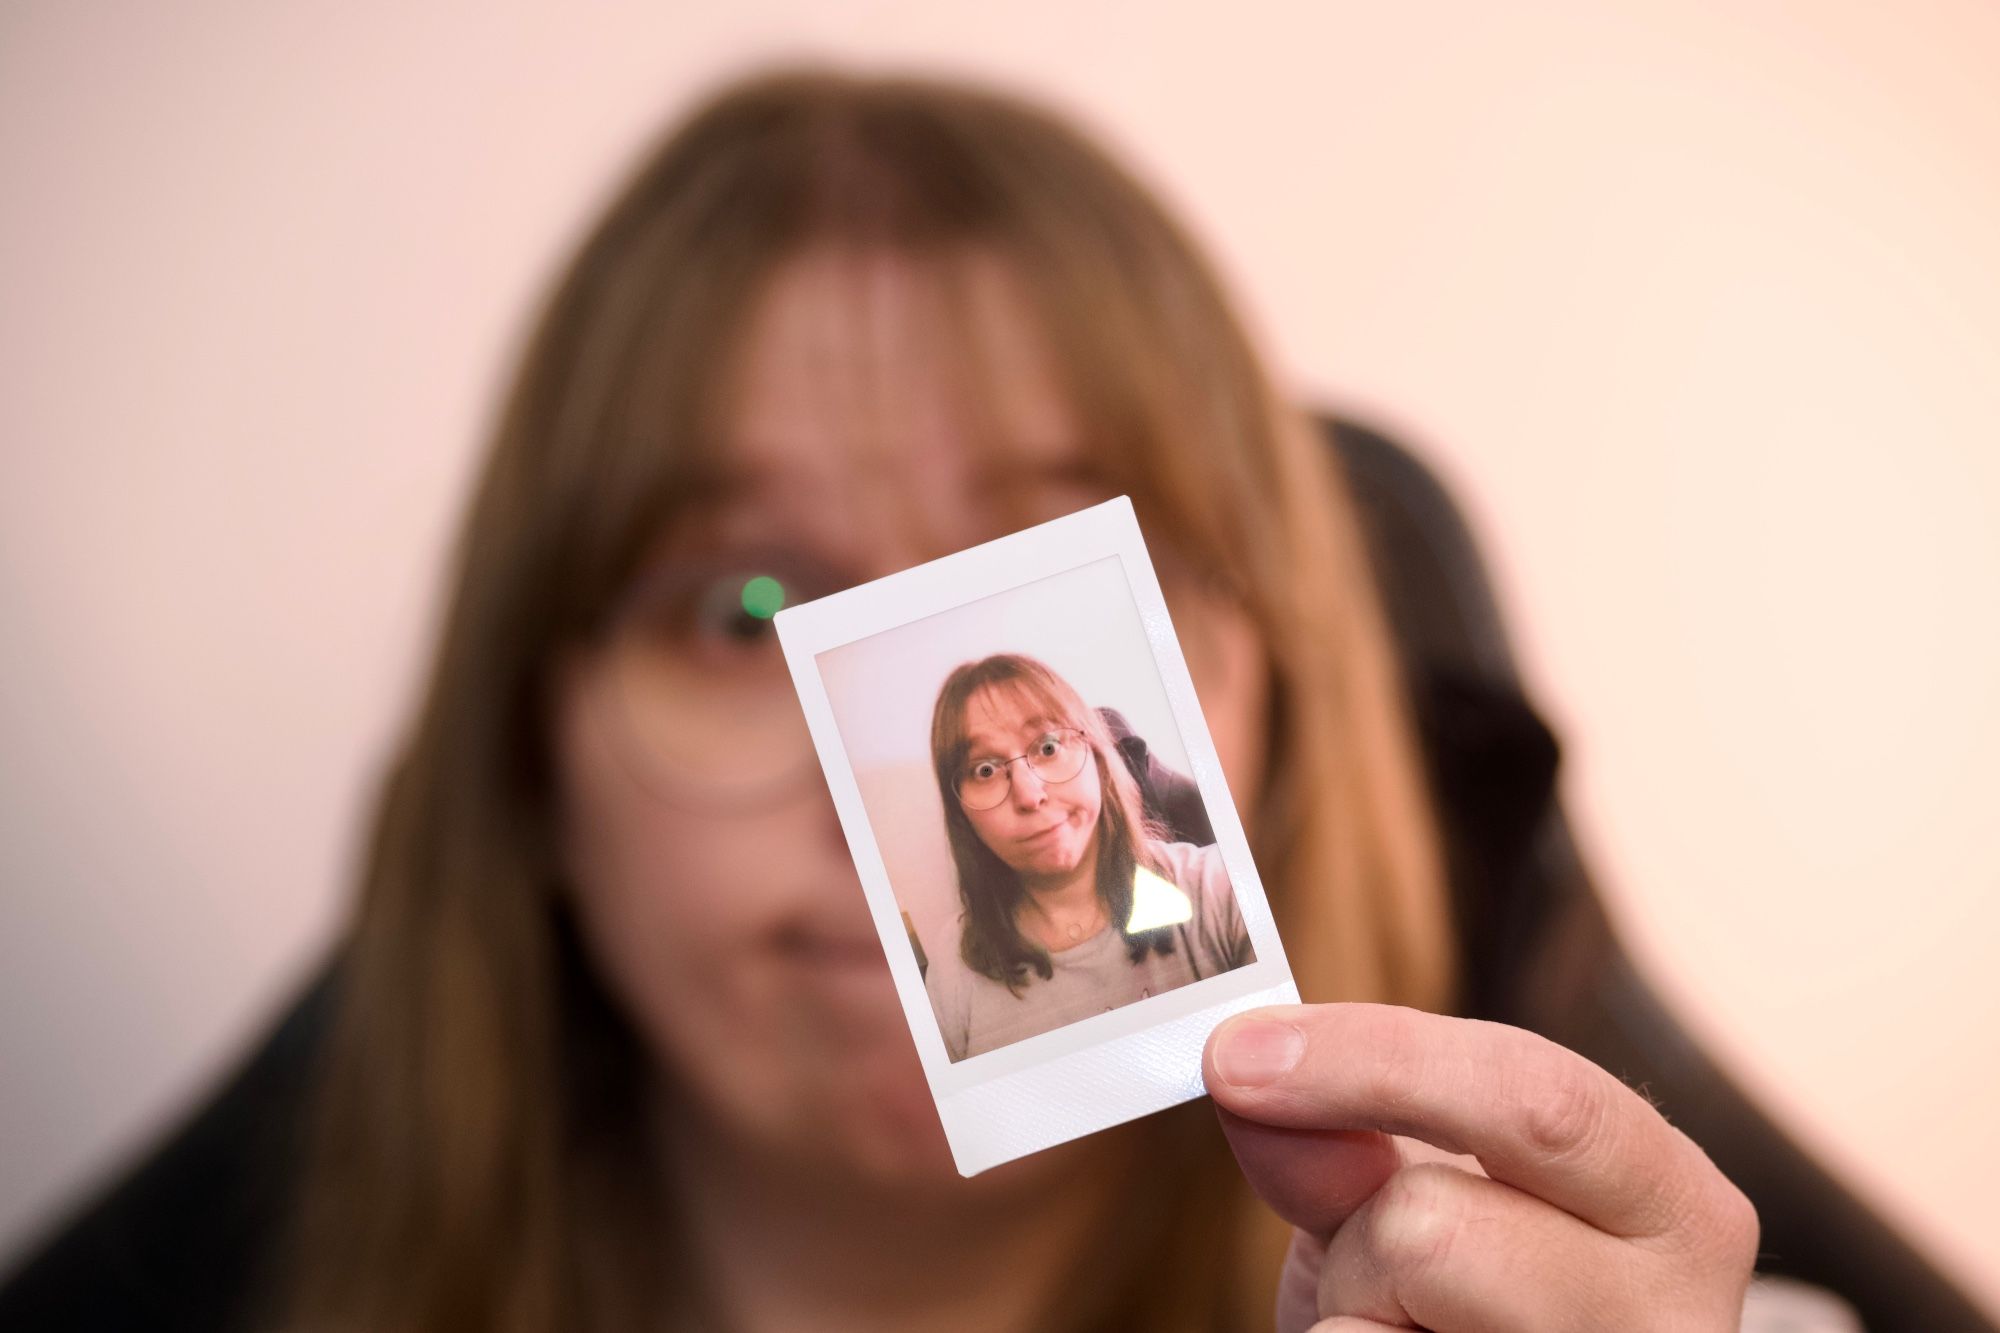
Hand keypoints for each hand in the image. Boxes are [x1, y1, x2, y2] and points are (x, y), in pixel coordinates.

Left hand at [1202, 1003, 1759, 1331]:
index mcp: (1672, 1201)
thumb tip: (1248, 1075)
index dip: (1375, 1060)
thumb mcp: (1425, 1201)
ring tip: (1404, 1326)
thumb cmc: (1473, 1304)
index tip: (1236, 1052)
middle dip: (1358, 1225)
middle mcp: (1675, 1315)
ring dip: (1351, 1308)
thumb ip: (1349, 1142)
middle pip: (1437, 1226)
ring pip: (1382, 1320)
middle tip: (1334, 1235)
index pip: (1536, 1097)